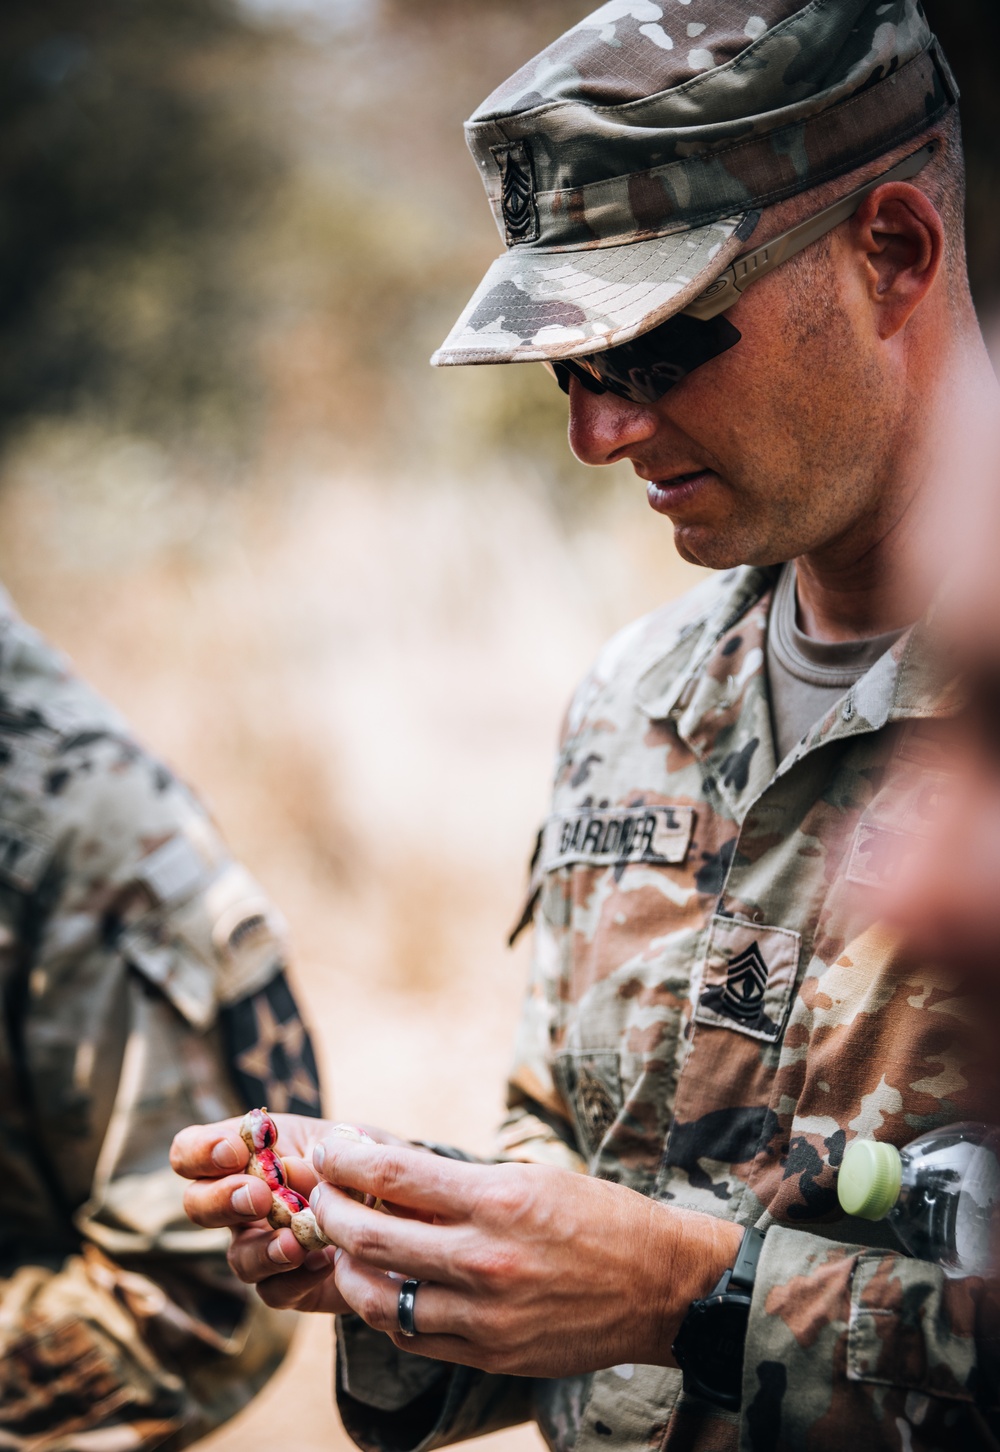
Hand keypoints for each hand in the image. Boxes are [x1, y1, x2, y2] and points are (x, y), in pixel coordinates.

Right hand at [170, 1114, 406, 1312]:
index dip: (200, 1153)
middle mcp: (243, 1201)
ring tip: (295, 1242)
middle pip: (196, 1205)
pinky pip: (272, 1292)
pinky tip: (324, 1262)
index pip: (190, 1152)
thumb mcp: (347, 1139)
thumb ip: (318, 1150)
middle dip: (223, 1200)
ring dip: (263, 1249)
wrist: (404, 1204)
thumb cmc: (366, 1159)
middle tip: (259, 1197)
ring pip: (236, 1257)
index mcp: (247, 1153)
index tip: (234, 1153)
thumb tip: (288, 1172)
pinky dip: (296, 1278)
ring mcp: (261, 1245)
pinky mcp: (288, 1285)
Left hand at [310, 1135, 742, 1376]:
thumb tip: (389, 1170)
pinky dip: (384, 1309)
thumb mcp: (532, 1178)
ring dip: (346, 1265)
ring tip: (342, 1245)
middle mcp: (484, 1259)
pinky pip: (411, 1336)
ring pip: (378, 1295)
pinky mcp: (490, 1355)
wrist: (662, 1286)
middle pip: (369, 1234)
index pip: (393, 1173)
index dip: (348, 1159)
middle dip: (329, 1208)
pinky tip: (381, 1286)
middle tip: (319, 1194)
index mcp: (498, 1200)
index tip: (331, 1149)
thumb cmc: (599, 1218)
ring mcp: (484, 1316)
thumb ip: (460, 1182)